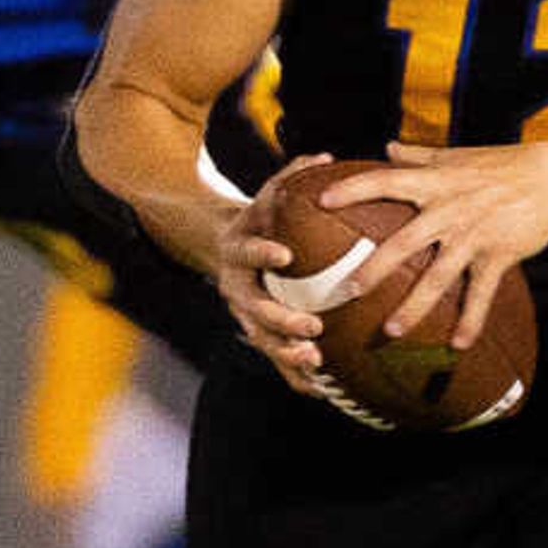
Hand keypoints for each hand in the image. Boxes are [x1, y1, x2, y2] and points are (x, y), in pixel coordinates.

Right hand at [212, 153, 336, 400]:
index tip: (285, 256)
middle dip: (281, 321)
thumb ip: (288, 179)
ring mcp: (243, 315)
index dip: (263, 253)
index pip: (247, 251)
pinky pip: (275, 361)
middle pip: (254, 310)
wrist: (222, 249)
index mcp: (237, 251)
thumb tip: (323, 157)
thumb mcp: (265, 198)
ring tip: (316, 361)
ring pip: (262, 341)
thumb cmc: (257, 220)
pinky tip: (325, 390)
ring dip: (287, 354)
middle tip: (312, 328)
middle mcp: (235, 288)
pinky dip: (296, 376)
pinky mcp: (256, 335)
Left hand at [338, 140, 547, 347]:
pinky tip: (458, 344)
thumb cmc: (502, 165)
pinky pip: (481, 293)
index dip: (353, 189)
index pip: (385, 181)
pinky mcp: (499, 255)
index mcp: (435, 182)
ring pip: (439, 276)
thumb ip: (419, 156)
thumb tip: (387, 147)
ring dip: (415, 306)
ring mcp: (474, 235)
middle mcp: (450, 209)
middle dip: (376, 267)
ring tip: (392, 330)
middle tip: (348, 290)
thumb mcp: (457, 155)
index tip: (321, 201)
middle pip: (405, 241)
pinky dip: (471, 320)